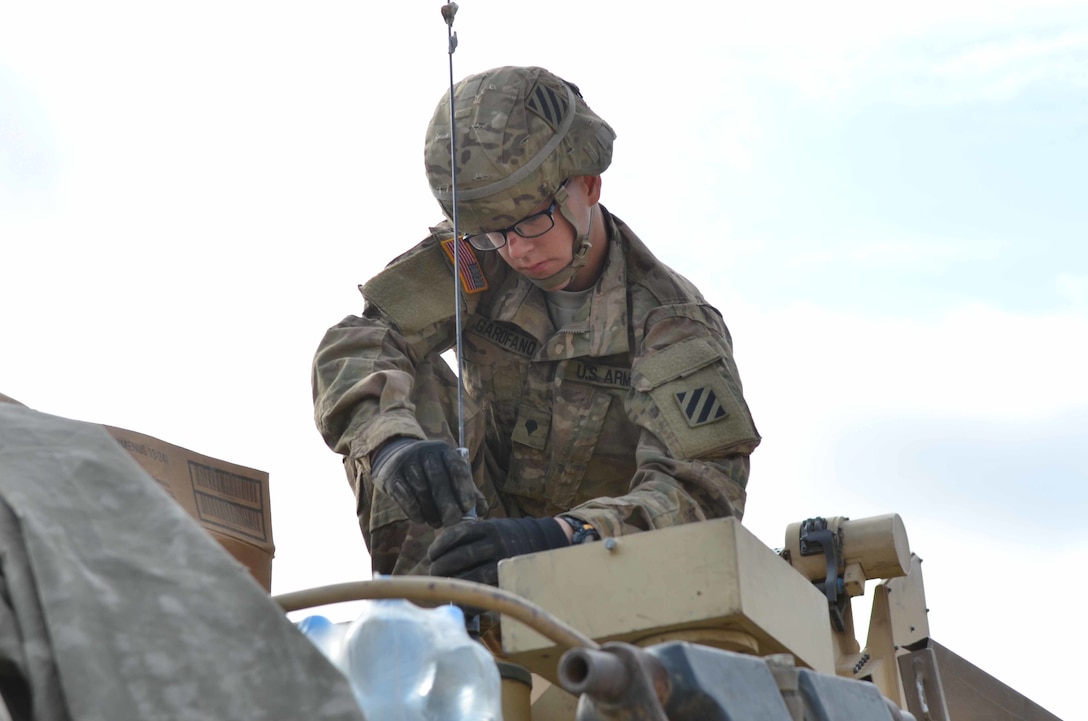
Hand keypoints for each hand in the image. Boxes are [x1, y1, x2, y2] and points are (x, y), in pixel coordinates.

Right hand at [370, 439, 483, 527]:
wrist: (394, 458)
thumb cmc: (430, 471)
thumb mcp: (449, 473)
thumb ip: (468, 490)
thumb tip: (483, 511)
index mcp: (444, 450)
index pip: (457, 468)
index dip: (464, 488)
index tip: (468, 508)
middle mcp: (425, 452)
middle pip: (438, 480)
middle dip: (447, 504)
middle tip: (453, 522)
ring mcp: (406, 462)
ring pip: (422, 491)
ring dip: (431, 511)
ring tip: (437, 524)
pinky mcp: (391, 476)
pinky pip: (405, 497)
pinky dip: (415, 511)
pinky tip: (421, 519)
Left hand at [427, 517, 569, 585]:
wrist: (543, 541)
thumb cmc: (508, 536)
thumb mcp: (492, 526)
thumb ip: (471, 535)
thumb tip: (440, 550)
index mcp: (488, 527)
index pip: (458, 534)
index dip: (441, 545)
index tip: (431, 554)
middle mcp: (496, 543)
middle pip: (462, 555)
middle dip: (442, 566)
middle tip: (433, 572)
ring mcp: (503, 561)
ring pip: (473, 575)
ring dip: (454, 583)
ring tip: (444, 586)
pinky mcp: (508, 578)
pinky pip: (486, 590)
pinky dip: (471, 596)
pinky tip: (460, 600)